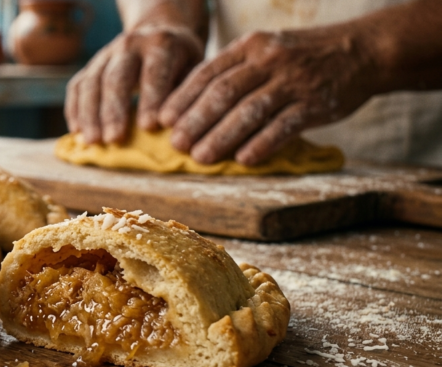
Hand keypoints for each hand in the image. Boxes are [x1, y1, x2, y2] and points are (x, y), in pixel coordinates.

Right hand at [65, 25, 203, 143]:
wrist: (160, 32)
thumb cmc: (181, 64)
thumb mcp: (192, 71)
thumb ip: (182, 97)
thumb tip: (175, 131)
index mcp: (161, 44)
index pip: (153, 72)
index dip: (151, 99)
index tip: (149, 127)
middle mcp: (130, 45)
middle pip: (116, 77)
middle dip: (114, 110)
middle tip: (114, 139)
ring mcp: (106, 54)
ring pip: (91, 83)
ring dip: (90, 114)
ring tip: (93, 141)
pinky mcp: (90, 66)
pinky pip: (77, 87)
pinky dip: (75, 110)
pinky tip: (77, 131)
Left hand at [159, 29, 379, 165]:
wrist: (362, 49)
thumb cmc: (302, 56)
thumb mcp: (264, 50)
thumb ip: (233, 71)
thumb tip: (192, 103)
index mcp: (250, 46)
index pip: (208, 73)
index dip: (183, 98)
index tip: (163, 120)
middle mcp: (268, 60)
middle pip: (223, 92)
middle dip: (195, 120)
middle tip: (175, 144)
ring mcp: (293, 81)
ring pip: (249, 111)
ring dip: (221, 136)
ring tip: (200, 158)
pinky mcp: (316, 103)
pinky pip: (283, 125)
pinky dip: (262, 143)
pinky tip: (243, 159)